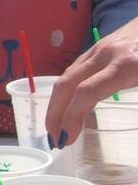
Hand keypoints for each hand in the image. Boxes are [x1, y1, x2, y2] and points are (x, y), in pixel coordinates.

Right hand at [46, 18, 137, 146]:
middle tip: (54, 139)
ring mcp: (100, 48)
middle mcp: (105, 56)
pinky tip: (70, 102)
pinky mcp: (101, 45)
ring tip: (57, 125)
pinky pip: (76, 69)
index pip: (85, 93)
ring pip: (67, 75)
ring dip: (57, 103)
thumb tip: (130, 124)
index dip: (71, 117)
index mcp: (125, 66)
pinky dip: (67, 89)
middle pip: (66, 85)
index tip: (67, 139)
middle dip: (54, 114)